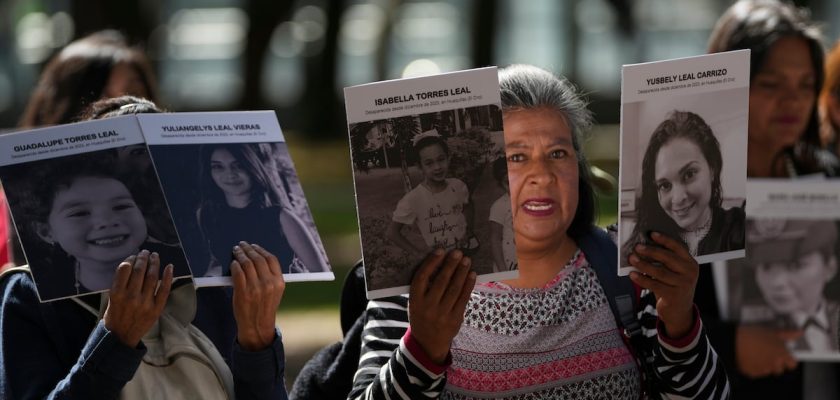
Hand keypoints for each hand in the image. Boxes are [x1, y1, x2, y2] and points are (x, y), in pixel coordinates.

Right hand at [103, 250, 173, 346]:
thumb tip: (133, 264)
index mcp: (117, 293)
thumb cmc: (115, 316)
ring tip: (155, 256)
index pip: (125, 268)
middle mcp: (131, 297)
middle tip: (146, 252)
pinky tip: (170, 267)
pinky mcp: (156, 309)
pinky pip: (164, 289)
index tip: (134, 255)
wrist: (121, 338)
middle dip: (143, 258)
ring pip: (152, 277)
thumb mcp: (111, 298)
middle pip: (140, 270)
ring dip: (154, 263)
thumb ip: (121, 283)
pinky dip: (168, 277)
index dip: (131, 259)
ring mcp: (145, 303)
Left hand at [231, 241, 284, 350]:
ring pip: (247, 264)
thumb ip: (271, 277)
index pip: (271, 259)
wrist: (257, 326)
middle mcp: (269, 283)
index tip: (254, 246)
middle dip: (249, 249)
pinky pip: (238, 272)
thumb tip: (258, 259)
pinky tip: (234, 263)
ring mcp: (255, 287)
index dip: (261, 250)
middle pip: (258, 259)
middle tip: (242, 245)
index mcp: (279, 282)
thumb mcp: (275, 292)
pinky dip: (235, 265)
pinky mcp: (243, 292)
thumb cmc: (265, 308)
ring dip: (240, 254)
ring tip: (236, 250)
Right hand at [408, 249, 475, 363]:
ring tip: (466, 260)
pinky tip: (472, 275)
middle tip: (458, 252)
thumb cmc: (422, 316)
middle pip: (441, 282)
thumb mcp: (416, 303)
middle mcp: (428, 307)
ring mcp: (442, 314)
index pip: (422, 278)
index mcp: (415, 301)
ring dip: (461, 272)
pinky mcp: (455, 319)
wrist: (428, 343)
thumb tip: (441, 263)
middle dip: (450, 265)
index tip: (440, 251)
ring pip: (454, 289)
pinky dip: (468, 285)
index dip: (431, 263)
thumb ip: (425, 287)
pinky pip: (463, 299)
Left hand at [628, 231, 697, 337]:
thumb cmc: (672, 287)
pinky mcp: (674, 296)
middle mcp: (689, 273)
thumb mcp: (674, 273)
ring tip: (632, 259)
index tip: (651, 234)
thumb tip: (643, 249)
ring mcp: (683, 285)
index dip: (664, 240)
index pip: (678, 247)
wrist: (680, 312)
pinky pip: (654, 285)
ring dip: (643, 264)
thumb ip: (664, 262)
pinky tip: (632, 274)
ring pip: (660, 271)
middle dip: (651, 251)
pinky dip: (642, 279)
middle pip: (668, 258)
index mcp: (690, 263)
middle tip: (637, 247)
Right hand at [736, 325, 799, 377]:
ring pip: (768, 370)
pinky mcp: (752, 374)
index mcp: (782, 355)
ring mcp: (763, 370)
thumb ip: (787, 334)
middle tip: (767, 352)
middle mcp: (775, 364)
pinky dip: (754, 367)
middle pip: (780, 369)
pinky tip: (749, 357)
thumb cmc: (753, 335)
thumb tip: (798, 333)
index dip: (788, 360)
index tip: (784, 355)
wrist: (733, 342)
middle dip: (775, 362)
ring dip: (764, 364)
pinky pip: (756, 372)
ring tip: (756, 353)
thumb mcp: (771, 332)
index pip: (792, 364)